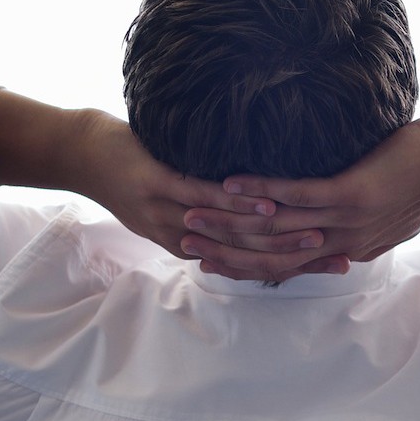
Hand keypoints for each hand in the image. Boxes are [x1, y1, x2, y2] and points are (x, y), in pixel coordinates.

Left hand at [67, 109, 341, 274]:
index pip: (251, 264)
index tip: (338, 261)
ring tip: (317, 229)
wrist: (79, 155)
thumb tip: (260, 209)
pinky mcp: (155, 185)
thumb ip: (212, 212)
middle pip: (247, 257)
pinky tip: (269, 198)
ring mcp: (166, 212)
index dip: (295, 265)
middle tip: (340, 251)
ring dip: (276, 234)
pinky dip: (239, 202)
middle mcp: (181, 238)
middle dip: (298, 256)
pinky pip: (204, 197)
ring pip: (230, 232)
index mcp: (189, 246)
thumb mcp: (174, 201)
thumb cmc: (134, 170)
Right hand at [178, 116, 419, 282]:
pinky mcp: (352, 195)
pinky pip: (299, 195)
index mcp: (347, 250)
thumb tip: (332, 224)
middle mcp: (343, 243)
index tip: (210, 260)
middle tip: (187, 242)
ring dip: (232, 221)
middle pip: (274, 257)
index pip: (287, 267)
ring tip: (194, 212)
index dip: (246, 266)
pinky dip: (262, 190)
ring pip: (278, 229)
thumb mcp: (384, 214)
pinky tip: (232, 182)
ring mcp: (347, 221)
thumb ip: (354, 225)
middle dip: (227, 251)